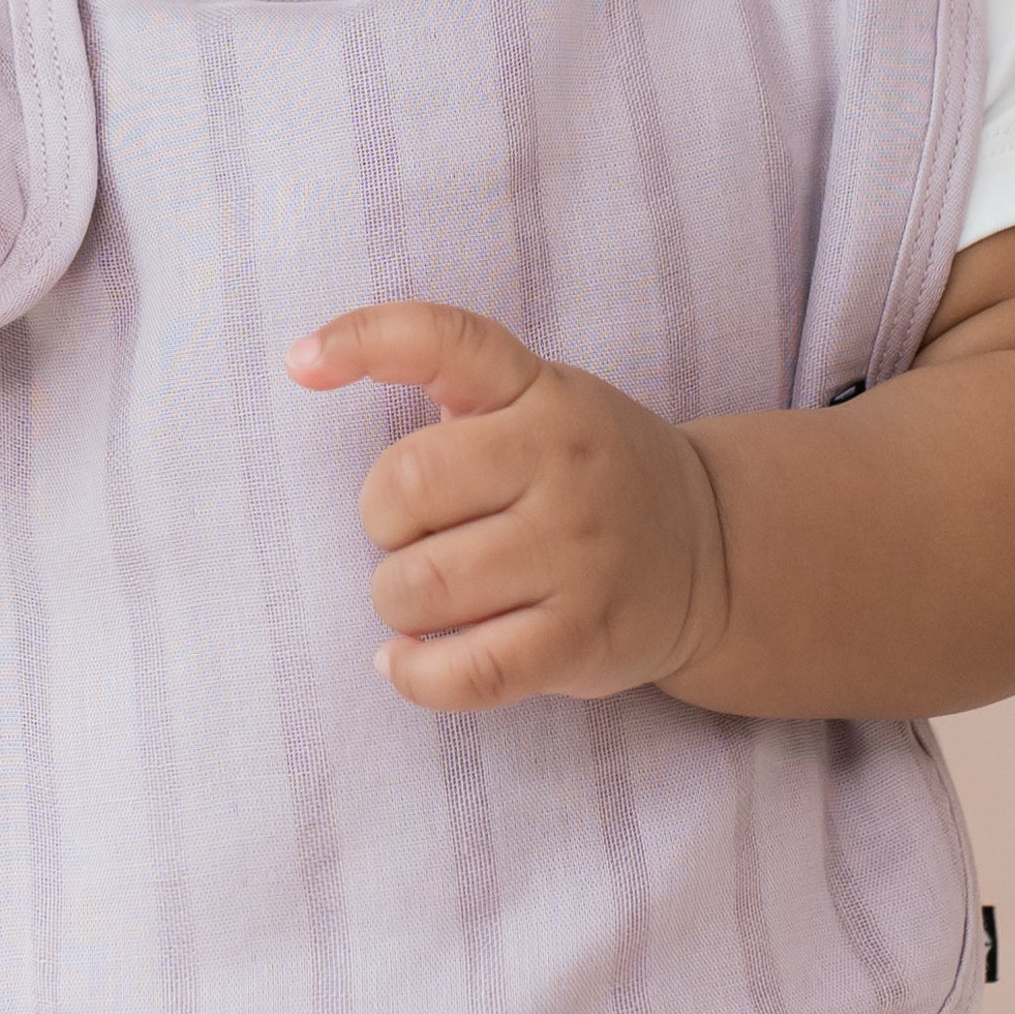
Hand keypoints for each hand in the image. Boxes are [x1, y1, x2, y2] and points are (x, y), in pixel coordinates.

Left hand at [287, 303, 732, 712]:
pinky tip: (409, 661)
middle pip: (402, 489)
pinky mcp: (583, 639)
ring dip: (397, 601)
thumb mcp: (540, 400)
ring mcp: (579, 553)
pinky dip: (413, 674)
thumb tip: (307, 359)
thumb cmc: (587, 471)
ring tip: (427, 597)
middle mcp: (564, 461)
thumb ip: (451, 382)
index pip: (446, 339)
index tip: (300, 362)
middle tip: (415, 535)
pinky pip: (463, 672)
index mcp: (542, 391)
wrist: (713, 552)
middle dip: (382, 523)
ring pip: (420, 587)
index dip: (364, 339)